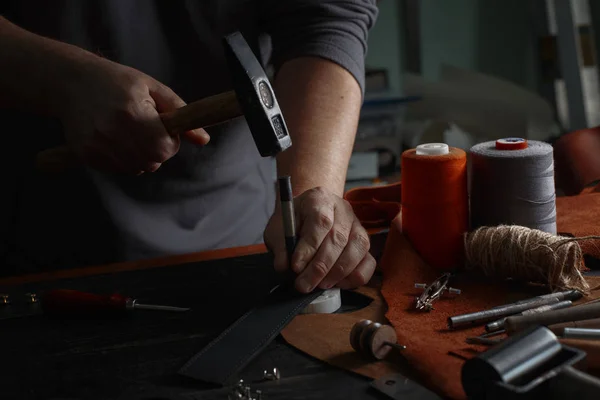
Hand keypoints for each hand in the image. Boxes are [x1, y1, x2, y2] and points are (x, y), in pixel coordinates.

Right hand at [59, 57, 209, 173]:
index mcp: (132, 114)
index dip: (170, 142)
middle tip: (148, 131)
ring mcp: (97, 146)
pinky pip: (117, 169)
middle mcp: (112, 132)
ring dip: (141, 157)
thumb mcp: (152, 88)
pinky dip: (123, 159)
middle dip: (158, 151)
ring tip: (131, 133)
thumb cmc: (117, 81)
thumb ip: (179, 112)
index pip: (165, 149)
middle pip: (153, 162)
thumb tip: (203, 140)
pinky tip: (116, 139)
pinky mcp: (86, 154)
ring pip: (136, 169)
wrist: (71, 81)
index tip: (164, 129)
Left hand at [264, 186, 375, 292]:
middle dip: (320, 266)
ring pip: (357, 250)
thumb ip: (280, 245)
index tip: (295, 266)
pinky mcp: (365, 244)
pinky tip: (336, 284)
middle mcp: (343, 209)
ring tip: (319, 285)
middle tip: (303, 284)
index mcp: (320, 198)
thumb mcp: (279, 228)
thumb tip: (284, 266)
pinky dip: (354, 277)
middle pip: (339, 238)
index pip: (320, 221)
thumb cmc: (294, 222)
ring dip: (337, 273)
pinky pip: (369, 263)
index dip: (309, 246)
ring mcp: (358, 226)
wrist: (308, 215)